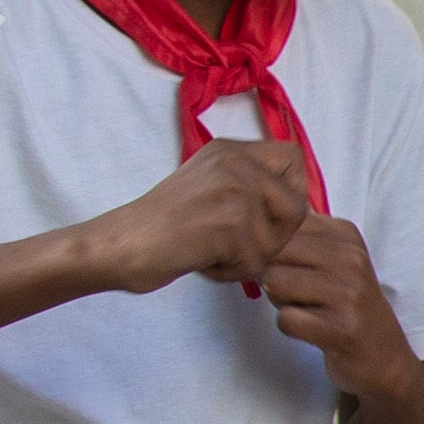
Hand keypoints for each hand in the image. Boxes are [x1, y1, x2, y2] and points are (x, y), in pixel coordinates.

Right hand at [79, 137, 309, 293]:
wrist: (120, 244)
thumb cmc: (166, 226)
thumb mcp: (211, 186)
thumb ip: (251, 186)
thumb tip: (303, 205)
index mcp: (231, 150)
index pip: (294, 158)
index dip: (294, 192)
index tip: (269, 216)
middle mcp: (234, 162)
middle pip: (296, 206)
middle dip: (275, 237)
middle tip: (236, 244)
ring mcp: (232, 190)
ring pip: (277, 240)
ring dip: (249, 258)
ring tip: (212, 251)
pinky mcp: (227, 223)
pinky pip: (255, 262)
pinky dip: (230, 273)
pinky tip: (201, 262)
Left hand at [258, 216, 417, 392]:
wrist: (384, 356)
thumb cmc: (345, 304)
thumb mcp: (332, 258)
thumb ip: (298, 234)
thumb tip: (252, 211)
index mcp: (346, 234)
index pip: (280, 225)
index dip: (271, 249)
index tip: (292, 268)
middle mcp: (351, 258)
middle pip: (272, 254)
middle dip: (272, 275)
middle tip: (297, 293)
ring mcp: (349, 293)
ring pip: (274, 284)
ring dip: (280, 302)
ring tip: (307, 309)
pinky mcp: (342, 328)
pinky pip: (286, 320)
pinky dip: (289, 327)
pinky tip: (311, 329)